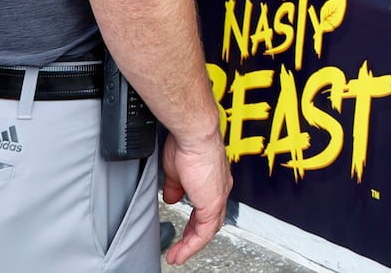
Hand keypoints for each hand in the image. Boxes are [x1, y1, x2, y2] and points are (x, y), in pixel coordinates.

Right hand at [160, 130, 231, 264]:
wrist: (194, 134)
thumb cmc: (187, 141)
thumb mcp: (176, 169)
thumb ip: (175, 186)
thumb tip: (171, 197)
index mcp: (212, 180)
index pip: (205, 207)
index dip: (193, 221)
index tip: (183, 230)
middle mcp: (219, 189)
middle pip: (209, 221)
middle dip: (192, 237)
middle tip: (180, 248)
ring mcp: (217, 197)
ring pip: (208, 229)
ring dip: (191, 244)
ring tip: (177, 255)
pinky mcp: (212, 203)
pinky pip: (204, 233)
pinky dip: (192, 244)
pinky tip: (181, 252)